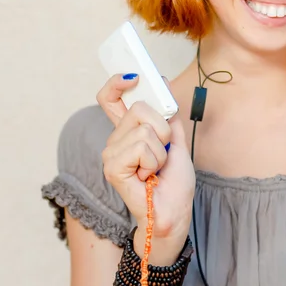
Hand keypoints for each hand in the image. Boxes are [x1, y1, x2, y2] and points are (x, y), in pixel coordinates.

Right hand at [96, 74, 194, 248]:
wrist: (174, 210)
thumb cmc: (173, 181)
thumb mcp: (176, 139)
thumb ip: (168, 113)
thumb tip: (163, 82)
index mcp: (128, 132)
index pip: (109, 99)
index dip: (116, 83)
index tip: (134, 75)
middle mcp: (115, 140)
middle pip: (139, 107)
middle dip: (163, 128)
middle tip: (162, 151)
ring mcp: (111, 153)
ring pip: (144, 129)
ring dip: (160, 150)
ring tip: (155, 168)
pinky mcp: (112, 167)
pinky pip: (141, 147)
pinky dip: (154, 161)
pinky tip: (148, 176)